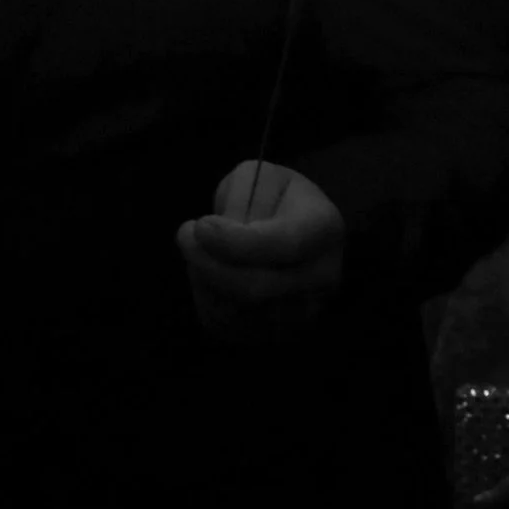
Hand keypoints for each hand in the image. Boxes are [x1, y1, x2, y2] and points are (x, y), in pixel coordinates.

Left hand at [177, 161, 344, 338]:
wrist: (299, 229)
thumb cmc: (276, 198)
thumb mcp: (260, 176)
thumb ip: (240, 199)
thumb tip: (217, 237)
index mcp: (324, 228)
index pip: (283, 245)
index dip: (234, 241)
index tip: (200, 225)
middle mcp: (322, 277)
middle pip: (256, 288)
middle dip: (208, 263)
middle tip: (185, 234)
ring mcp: (302, 312)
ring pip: (235, 311)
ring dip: (204, 279)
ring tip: (201, 251)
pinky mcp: (276, 333)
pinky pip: (227, 325)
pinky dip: (207, 298)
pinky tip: (209, 273)